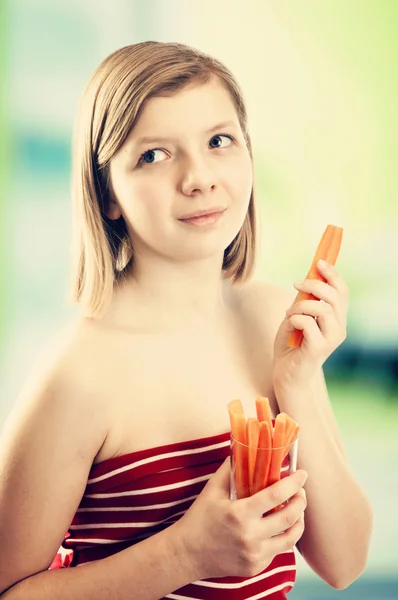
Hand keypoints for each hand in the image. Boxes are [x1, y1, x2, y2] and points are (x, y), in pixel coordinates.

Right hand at [174, 458, 306, 579]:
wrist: (187, 554)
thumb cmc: (199, 518)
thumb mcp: (212, 490)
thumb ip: (230, 469)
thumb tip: (245, 450)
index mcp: (240, 514)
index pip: (276, 496)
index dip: (293, 483)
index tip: (301, 474)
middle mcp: (250, 536)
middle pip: (289, 517)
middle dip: (301, 501)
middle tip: (301, 491)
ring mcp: (254, 555)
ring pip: (290, 538)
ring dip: (299, 521)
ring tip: (297, 509)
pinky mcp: (255, 567)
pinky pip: (277, 550)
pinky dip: (282, 536)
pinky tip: (280, 526)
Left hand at [273, 260, 348, 393]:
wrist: (286, 373)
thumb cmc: (291, 344)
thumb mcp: (298, 315)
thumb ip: (305, 300)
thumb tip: (307, 278)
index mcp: (337, 319)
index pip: (343, 292)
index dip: (333, 275)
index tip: (319, 262)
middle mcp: (339, 328)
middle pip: (335, 296)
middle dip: (314, 284)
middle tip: (296, 283)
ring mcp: (330, 339)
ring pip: (323, 308)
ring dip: (301, 304)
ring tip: (289, 312)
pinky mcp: (318, 348)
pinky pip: (308, 323)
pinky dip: (295, 318)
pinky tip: (289, 324)